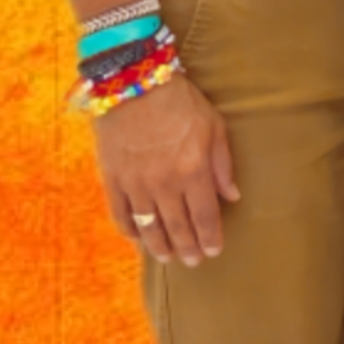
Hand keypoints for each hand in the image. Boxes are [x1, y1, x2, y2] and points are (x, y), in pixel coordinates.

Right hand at [97, 76, 237, 266]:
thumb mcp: (214, 127)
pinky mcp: (112, 177)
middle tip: (194, 261)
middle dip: (187, 248)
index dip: (210, 237)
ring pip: (149, 226)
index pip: (204, 216)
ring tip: (168, 257)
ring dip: (159, 245)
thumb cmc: (181, 101)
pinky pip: (120, 212)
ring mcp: (136, 183)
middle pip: (177, 227)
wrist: (133, 82)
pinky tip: (137, 238)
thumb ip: (222, 165)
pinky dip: (129, 229)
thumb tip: (232, 197)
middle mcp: (165, 183)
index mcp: (194, 171)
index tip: (214, 251)